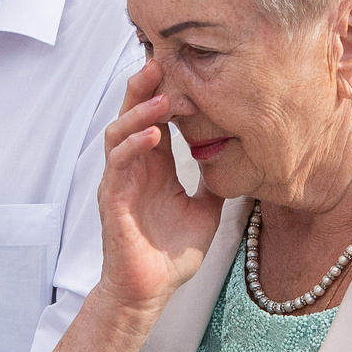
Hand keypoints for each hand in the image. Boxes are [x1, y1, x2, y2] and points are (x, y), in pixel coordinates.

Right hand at [95, 59, 222, 315]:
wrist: (151, 291)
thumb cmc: (171, 253)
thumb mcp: (206, 209)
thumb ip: (214, 180)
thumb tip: (238, 158)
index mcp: (155, 166)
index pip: (155, 118)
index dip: (165, 92)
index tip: (186, 71)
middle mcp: (135, 168)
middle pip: (132, 115)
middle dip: (143, 87)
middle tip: (160, 60)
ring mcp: (120, 182)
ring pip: (120, 133)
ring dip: (139, 112)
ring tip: (163, 96)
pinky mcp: (113, 200)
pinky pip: (118, 165)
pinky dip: (134, 146)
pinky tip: (153, 135)